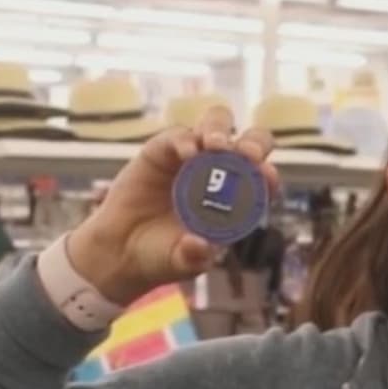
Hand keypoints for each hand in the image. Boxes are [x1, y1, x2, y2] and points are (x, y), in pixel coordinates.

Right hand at [67, 104, 278, 303]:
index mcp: (234, 201)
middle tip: (249, 155)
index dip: (268, 175)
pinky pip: (179, 135)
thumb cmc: (160, 257)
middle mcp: (218, 174)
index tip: (267, 175)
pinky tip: (188, 153)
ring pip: (216, 125)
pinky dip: (185, 140)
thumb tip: (200, 246)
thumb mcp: (181, 263)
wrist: (119, 251)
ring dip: (220, 131)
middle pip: (248, 143)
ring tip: (215, 146)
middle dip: (254, 143)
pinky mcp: (162, 151)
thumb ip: (193, 258)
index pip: (262, 180)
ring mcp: (191, 159)